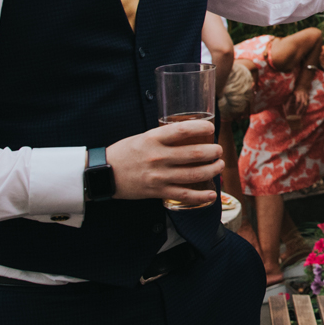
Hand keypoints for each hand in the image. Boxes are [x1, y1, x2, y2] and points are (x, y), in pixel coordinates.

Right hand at [105, 119, 222, 206]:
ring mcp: (159, 176)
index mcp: (153, 139)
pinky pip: (184, 195)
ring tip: (219, 166)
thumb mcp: (143, 137)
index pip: (183, 130)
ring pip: (194, 174)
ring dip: (212, 170)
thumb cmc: (125, 153)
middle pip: (195, 154)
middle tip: (218, 150)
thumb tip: (188, 133)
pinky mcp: (157, 192)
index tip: (211, 128)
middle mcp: (158, 157)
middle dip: (213, 152)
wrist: (104, 174)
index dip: (202, 127)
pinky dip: (201, 196)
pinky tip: (211, 194)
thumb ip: (163, 137)